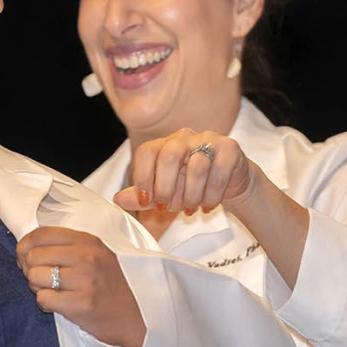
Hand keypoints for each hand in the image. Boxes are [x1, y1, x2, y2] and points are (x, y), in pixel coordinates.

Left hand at [16, 227, 145, 346]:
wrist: (130, 318)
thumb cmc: (106, 286)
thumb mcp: (94, 255)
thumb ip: (65, 246)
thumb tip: (24, 247)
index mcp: (88, 240)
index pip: (41, 233)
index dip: (25, 245)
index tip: (24, 256)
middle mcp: (87, 256)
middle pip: (33, 256)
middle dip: (29, 269)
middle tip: (41, 279)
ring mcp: (85, 280)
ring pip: (34, 277)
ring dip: (37, 287)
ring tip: (52, 291)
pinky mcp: (81, 303)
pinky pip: (43, 298)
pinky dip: (45, 303)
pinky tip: (59, 304)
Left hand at [112, 129, 256, 214]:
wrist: (229, 182)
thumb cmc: (191, 186)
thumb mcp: (163, 194)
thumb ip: (141, 196)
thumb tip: (117, 200)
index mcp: (163, 144)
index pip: (146, 152)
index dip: (143, 177)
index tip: (146, 201)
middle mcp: (184, 137)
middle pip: (169, 156)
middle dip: (166, 188)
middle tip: (167, 208)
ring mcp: (208, 139)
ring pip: (196, 167)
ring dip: (191, 195)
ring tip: (191, 209)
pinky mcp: (229, 148)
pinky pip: (219, 171)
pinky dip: (212, 194)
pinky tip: (208, 205)